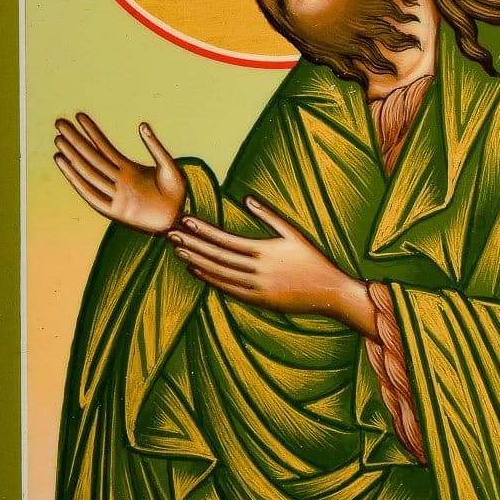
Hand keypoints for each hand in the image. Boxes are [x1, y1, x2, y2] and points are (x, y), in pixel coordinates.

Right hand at [54, 113, 185, 233]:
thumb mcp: (168, 165)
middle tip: (59, 122)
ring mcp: (114, 195)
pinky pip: (90, 193)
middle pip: (91, 156)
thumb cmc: (176, 193)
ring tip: (58, 139)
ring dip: (72, 156)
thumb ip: (155, 146)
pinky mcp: (114, 211)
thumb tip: (141, 124)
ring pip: (88, 172)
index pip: (105, 147)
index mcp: (129, 170)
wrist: (179, 218)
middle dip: (75, 139)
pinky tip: (64, 164)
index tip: (79, 116)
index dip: (92, 132)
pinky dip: (76, 179)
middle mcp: (118, 180)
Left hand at [169, 196, 375, 335]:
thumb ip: (269, 216)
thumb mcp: (294, 233)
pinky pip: (227, 289)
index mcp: (265, 251)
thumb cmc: (313, 259)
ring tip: (178, 251)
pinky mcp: (257, 301)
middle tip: (171, 235)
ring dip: (196, 262)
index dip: (204, 230)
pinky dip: (209, 280)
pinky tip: (196, 270)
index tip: (186, 220)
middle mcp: (257, 270)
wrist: (329, 292)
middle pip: (216, 256)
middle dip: (192, 245)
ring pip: (218, 274)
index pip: (226, 239)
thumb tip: (246, 198)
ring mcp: (256, 288)